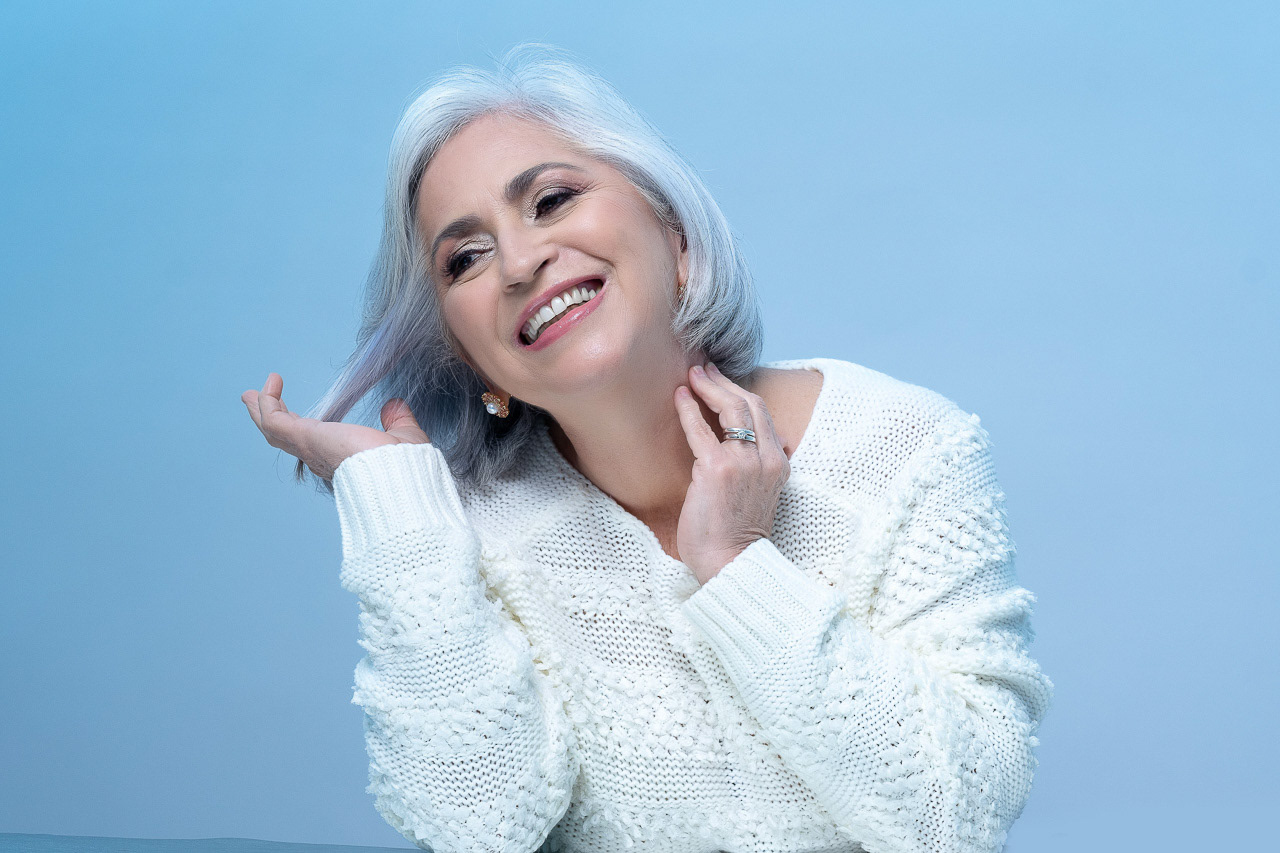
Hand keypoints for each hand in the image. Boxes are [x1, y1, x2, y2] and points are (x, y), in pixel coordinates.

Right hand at [241, 373, 429, 481]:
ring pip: (273, 430)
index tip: (290, 410)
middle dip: (268, 416)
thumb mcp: (403, 436)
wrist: (400, 478)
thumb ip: (397, 421)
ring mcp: (309, 448)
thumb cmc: (406, 467)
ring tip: (251, 393)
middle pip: (283, 437)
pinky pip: (274, 419)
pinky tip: (273, 381)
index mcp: (339, 458)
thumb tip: (394, 406)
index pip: (311, 441)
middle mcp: (319, 457)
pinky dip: (268, 401)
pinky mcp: (305, 438)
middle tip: (254, 399)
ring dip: (261, 409)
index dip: (297, 425)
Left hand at [673, 361, 789, 583]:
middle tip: (704, 368)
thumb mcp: (761, 496)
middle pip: (749, 404)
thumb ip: (762, 468)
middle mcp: (767, 458)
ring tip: (691, 374)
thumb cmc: (737, 534)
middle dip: (724, 381)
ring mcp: (744, 462)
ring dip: (709, 387)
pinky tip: (679, 397)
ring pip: (731, 409)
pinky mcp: (717, 469)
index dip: (741, 392)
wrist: (730, 564)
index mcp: (779, 463)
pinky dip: (689, 409)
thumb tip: (769, 445)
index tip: (721, 380)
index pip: (763, 415)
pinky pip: (702, 430)